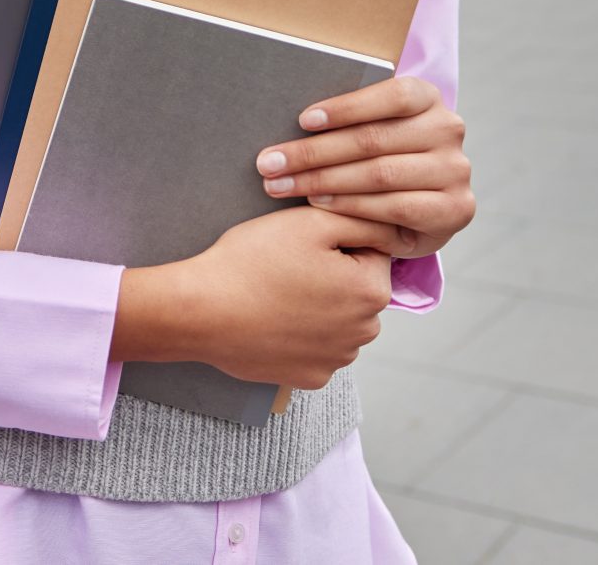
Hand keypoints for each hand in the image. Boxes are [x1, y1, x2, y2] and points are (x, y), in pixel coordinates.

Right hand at [115, 208, 393, 390]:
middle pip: (358, 289)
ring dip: (320, 306)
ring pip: (339, 320)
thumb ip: (363, 219)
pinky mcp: (310, 378)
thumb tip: (394, 228)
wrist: (203, 310)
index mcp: (372, 290)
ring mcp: (337, 360)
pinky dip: (302, 335)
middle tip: (288, 265)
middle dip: (334, 274)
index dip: (338, 240)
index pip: (372, 252)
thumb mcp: (311, 222)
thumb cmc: (253, 261)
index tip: (304, 244)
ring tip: (278, 292)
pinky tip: (274, 319)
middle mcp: (364, 331)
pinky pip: (317, 348)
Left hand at [253, 75, 473, 261]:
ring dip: (323, 181)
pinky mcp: (455, 209)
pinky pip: (395, 207)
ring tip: (283, 185)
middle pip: (374, 139)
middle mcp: (448, 130)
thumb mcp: (372, 130)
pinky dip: (351, 206)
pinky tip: (319, 204)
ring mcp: (455, 171)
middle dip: (314, 152)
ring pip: (380, 174)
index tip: (302, 120)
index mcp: (428, 98)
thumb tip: (288, 116)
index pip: (391, 95)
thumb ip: (347, 121)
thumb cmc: (382, 158)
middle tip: (269, 162)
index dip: (346, 107)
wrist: (423, 209)